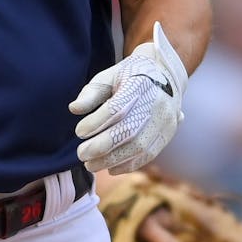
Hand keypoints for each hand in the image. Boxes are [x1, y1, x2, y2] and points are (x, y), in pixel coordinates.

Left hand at [69, 21, 187, 173]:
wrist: (165, 74)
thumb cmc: (130, 75)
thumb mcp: (109, 76)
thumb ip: (91, 92)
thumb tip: (74, 109)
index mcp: (139, 84)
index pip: (117, 108)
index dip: (96, 122)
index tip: (79, 131)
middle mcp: (156, 104)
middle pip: (129, 131)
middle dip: (102, 147)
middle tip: (81, 154)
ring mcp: (165, 120)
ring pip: (139, 147)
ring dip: (113, 160)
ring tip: (91, 164)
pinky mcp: (168, 134)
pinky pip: (149, 155)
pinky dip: (128, 165)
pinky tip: (111, 168)